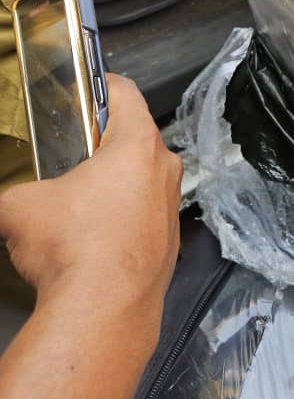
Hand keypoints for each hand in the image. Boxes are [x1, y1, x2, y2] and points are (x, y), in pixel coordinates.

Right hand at [0, 75, 181, 307]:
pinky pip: (148, 213)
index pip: (126, 93)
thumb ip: (9, 190)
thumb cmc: (74, 249)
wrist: (104, 312)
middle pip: (138, 137)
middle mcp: (164, 170)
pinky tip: (96, 233)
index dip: (102, 86)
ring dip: (118, 181)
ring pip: (145, 178)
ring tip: (81, 196)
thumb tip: (2, 198)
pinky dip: (127, 215)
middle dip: (106, 140)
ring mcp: (171, 207)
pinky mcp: (171, 242)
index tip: (87, 89)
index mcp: (137, 145)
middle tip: (74, 149)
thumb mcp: (20, 208)